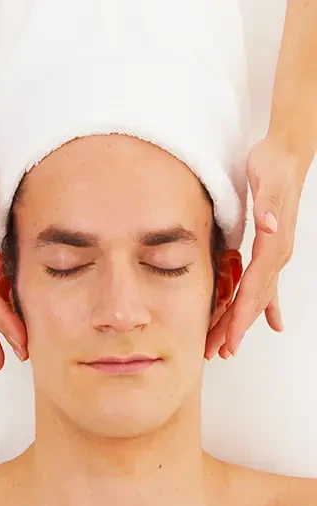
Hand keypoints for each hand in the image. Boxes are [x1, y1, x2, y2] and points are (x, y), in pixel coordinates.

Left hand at [206, 136, 308, 359]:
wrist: (287, 152)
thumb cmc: (273, 164)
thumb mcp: (266, 180)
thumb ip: (268, 205)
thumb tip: (268, 226)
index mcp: (272, 245)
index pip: (253, 289)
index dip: (241, 317)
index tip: (229, 340)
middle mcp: (277, 253)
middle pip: (253, 300)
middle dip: (235, 328)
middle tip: (217, 353)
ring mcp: (276, 252)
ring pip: (256, 296)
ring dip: (241, 321)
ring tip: (225, 346)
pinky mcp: (271, 247)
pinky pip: (266, 284)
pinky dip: (265, 305)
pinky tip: (272, 322)